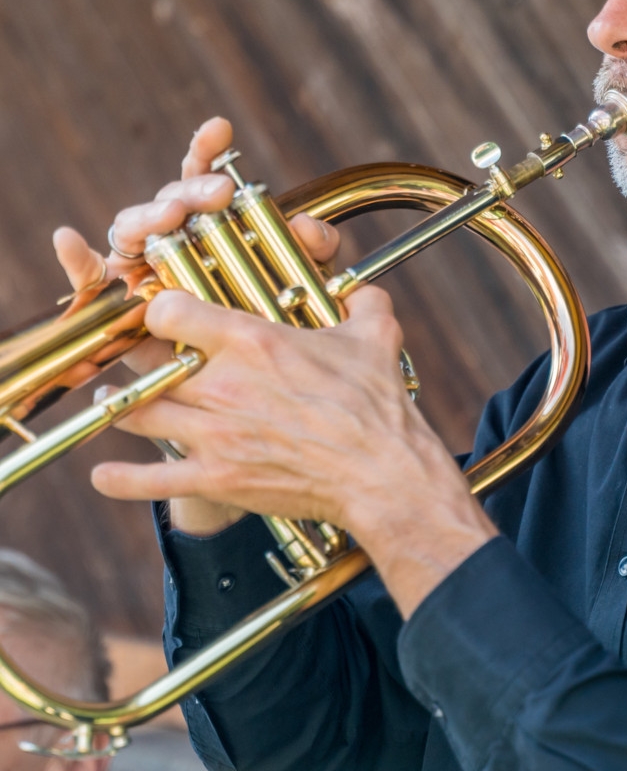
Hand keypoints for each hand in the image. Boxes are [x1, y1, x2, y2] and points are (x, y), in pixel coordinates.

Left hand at [53, 117, 341, 535]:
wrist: (380, 473)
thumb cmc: (377, 404)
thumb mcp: (376, 335)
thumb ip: (363, 302)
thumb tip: (362, 290)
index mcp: (252, 342)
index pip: (169, 311)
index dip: (161, 306)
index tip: (167, 311)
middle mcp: (221, 386)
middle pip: (143, 363)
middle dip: (135, 355)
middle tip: (140, 355)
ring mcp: (213, 435)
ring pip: (136, 415)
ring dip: (120, 407)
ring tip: (116, 402)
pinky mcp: (216, 479)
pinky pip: (150, 480)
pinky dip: (119, 479)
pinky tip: (102, 475)